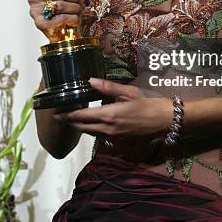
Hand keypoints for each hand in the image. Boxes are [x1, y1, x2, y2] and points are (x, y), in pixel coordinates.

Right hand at [28, 0, 82, 38]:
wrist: (65, 29)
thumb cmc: (67, 7)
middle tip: (79, 2)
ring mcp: (35, 11)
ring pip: (61, 5)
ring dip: (75, 9)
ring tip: (77, 11)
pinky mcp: (40, 24)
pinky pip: (60, 18)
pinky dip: (72, 19)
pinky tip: (73, 19)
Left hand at [53, 78, 172, 139]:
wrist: (165, 121)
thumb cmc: (149, 104)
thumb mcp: (128, 92)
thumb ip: (108, 87)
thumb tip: (90, 81)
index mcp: (109, 115)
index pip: (81, 117)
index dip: (67, 115)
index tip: (56, 113)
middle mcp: (108, 129)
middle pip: (82, 128)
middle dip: (69, 123)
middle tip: (59, 116)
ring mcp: (113, 137)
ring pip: (90, 133)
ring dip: (80, 127)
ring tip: (72, 119)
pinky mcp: (119, 140)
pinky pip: (100, 136)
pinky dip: (92, 130)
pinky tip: (92, 124)